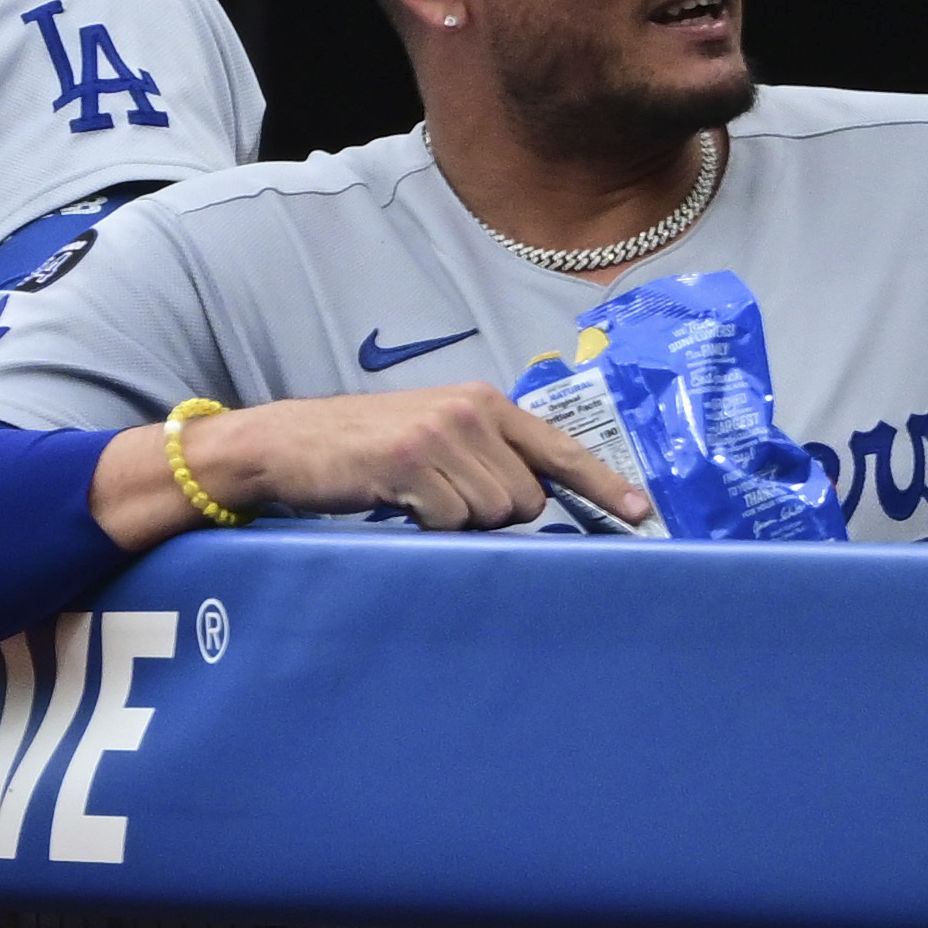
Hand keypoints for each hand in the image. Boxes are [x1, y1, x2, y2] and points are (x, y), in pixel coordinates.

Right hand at [89, 382, 649, 548]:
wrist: (286, 445)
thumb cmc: (360, 451)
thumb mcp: (431, 438)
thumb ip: (484, 458)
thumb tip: (530, 506)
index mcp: (483, 402)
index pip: (559, 448)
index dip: (603, 484)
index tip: (641, 514)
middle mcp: (470, 411)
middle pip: (526, 498)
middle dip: (493, 515)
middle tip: (441, 501)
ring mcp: (441, 434)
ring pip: (494, 514)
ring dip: (458, 523)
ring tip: (414, 499)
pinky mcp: (411, 461)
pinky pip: (451, 520)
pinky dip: (427, 525)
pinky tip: (395, 501)